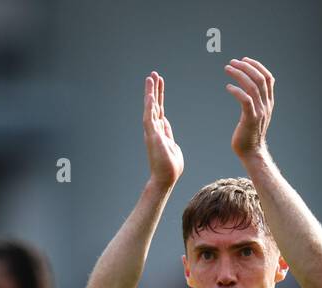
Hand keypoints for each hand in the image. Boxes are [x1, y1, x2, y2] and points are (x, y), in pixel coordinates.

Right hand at [143, 71, 182, 189]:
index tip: (159, 82)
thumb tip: (166, 126)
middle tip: (153, 74)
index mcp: (160, 130)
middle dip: (154, 89)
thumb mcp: (172, 146)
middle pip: (154, 105)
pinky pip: (149, 118)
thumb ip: (168, 135)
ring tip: (150, 78)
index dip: (159, 95)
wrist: (165, 179)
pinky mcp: (152, 136)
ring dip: (150, 93)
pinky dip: (149, 106)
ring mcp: (152, 132)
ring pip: (150, 108)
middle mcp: (154, 129)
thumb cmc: (170, 166)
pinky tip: (150, 95)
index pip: (159, 109)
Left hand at [225, 57, 274, 159]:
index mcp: (269, 102)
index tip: (244, 60)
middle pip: (259, 78)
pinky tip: (228, 87)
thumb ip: (254, 102)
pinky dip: (236, 91)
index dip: (257, 66)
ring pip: (252, 86)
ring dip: (239, 75)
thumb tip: (246, 91)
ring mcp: (259, 111)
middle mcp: (266, 105)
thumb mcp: (256, 114)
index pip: (268, 78)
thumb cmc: (250, 134)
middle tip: (232, 62)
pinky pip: (245, 100)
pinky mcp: (250, 118)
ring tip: (227, 69)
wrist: (252, 152)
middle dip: (246, 67)